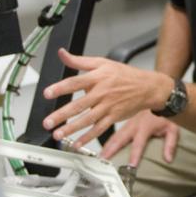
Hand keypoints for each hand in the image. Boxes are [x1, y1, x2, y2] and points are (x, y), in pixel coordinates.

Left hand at [42, 48, 171, 147]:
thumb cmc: (124, 75)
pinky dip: (88, 137)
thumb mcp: (102, 62)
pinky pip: (99, 129)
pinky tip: (77, 142)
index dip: (61, 87)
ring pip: (88, 119)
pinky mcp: (114, 117)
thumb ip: (79, 61)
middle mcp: (102, 93)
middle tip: (48, 122)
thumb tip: (62, 53)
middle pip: (79, 105)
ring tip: (58, 133)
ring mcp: (108, 106)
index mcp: (98, 77)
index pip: (76, 82)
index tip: (47, 93)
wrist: (148, 87)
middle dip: (62, 114)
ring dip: (72, 128)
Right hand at [101, 109, 179, 166]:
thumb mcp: (173, 128)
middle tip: (103, 160)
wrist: (160, 96)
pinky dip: (106, 139)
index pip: (139, 144)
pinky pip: (114, 131)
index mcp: (145, 127)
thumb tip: (169, 159)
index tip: (131, 166)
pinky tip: (101, 146)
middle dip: (111, 150)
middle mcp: (134, 125)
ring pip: (114, 135)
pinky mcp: (125, 122)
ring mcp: (128, 123)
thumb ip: (170, 144)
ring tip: (99, 156)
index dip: (135, 155)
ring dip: (106, 146)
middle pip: (120, 139)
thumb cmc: (165, 114)